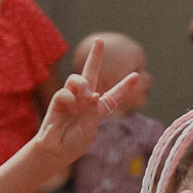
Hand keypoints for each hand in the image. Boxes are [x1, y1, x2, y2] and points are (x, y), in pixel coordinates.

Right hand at [29, 40, 144, 166]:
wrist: (56, 151)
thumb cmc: (74, 143)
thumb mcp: (90, 129)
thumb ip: (93, 111)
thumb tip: (92, 93)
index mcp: (98, 109)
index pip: (114, 95)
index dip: (124, 86)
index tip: (137, 75)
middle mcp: (85, 100)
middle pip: (91, 73)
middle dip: (95, 56)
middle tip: (99, 41)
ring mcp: (72, 98)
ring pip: (77, 79)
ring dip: (82, 84)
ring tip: (85, 96)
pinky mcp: (58, 101)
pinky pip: (65, 92)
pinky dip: (70, 99)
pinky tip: (70, 109)